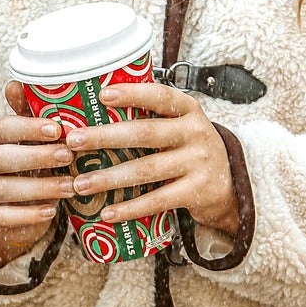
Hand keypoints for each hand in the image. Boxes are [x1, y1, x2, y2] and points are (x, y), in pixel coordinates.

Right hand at [0, 81, 74, 270]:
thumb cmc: (31, 162)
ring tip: (69, 186)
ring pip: (4, 189)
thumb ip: (28, 113)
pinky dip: (28, 215)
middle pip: (1, 158)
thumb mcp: (32, 138)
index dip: (28, 127)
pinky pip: (3, 217)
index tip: (58, 128)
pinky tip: (51, 211)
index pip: (3, 127)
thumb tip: (15, 82)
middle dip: (36, 157)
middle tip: (68, 156)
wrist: (17, 206)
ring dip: (39, 187)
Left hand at [64, 79, 238, 237]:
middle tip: (72, 141)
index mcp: (189, 110)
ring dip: (109, 177)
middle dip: (104, 137)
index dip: (132, 94)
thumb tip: (97, 106)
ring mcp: (198, 163)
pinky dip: (130, 208)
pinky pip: (158, 200)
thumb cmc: (191, 149)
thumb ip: (153, 116)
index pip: (160, 96)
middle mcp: (195, 133)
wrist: (232, 185)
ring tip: (79, 184)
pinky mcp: (197, 192)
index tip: (102, 95)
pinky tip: (107, 212)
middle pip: (144, 133)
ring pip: (146, 170)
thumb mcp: (182, 126)